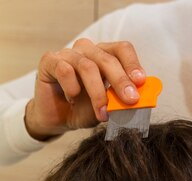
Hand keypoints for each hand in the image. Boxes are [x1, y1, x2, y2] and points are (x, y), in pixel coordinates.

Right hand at [25, 38, 145, 139]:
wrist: (56, 120)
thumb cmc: (83, 109)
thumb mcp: (107, 107)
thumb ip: (120, 101)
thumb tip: (138, 100)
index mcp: (104, 55)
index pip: (122, 49)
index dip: (132, 64)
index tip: (140, 81)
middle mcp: (87, 50)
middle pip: (107, 59)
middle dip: (120, 80)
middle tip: (130, 99)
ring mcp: (68, 53)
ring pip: (87, 66)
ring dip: (97, 93)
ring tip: (101, 113)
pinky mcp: (50, 61)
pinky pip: (65, 70)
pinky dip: (72, 89)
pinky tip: (72, 99)